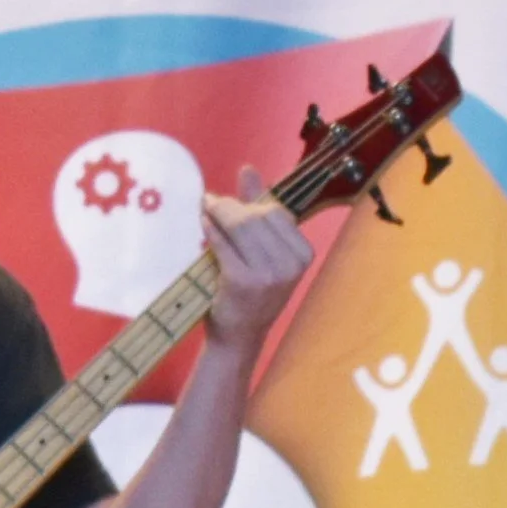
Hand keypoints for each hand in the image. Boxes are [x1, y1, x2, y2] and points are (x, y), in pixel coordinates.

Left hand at [202, 164, 312, 355]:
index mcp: (303, 253)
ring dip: (218, 215)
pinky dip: (211, 232)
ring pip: (241, 227)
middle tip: (209, 204)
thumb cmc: (250, 293)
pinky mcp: (244, 282)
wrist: (239, 337)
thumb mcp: (262, 251)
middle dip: (230, 206)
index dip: (249, 203)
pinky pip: (224, 244)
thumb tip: (247, 170)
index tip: (227, 202)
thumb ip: (257, 209)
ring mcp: (269, 274)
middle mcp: (291, 264)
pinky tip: (204, 227)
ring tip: (205, 213)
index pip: (276, 212)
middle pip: (257, 217)